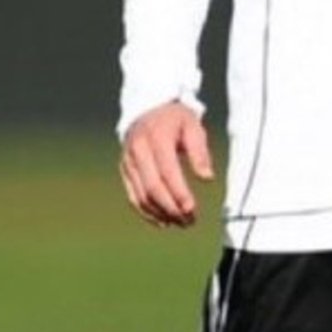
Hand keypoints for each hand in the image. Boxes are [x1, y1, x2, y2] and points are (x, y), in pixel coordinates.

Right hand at [120, 101, 215, 227]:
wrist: (148, 108)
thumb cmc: (175, 119)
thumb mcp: (192, 126)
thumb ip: (199, 152)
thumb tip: (206, 178)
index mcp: (156, 136)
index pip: (167, 171)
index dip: (179, 192)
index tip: (192, 209)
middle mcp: (138, 149)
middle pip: (153, 187)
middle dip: (171, 208)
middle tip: (189, 221)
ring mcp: (128, 160)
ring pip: (142, 196)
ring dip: (161, 214)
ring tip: (181, 223)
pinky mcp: (125, 170)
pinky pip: (133, 197)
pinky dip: (147, 213)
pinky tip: (163, 221)